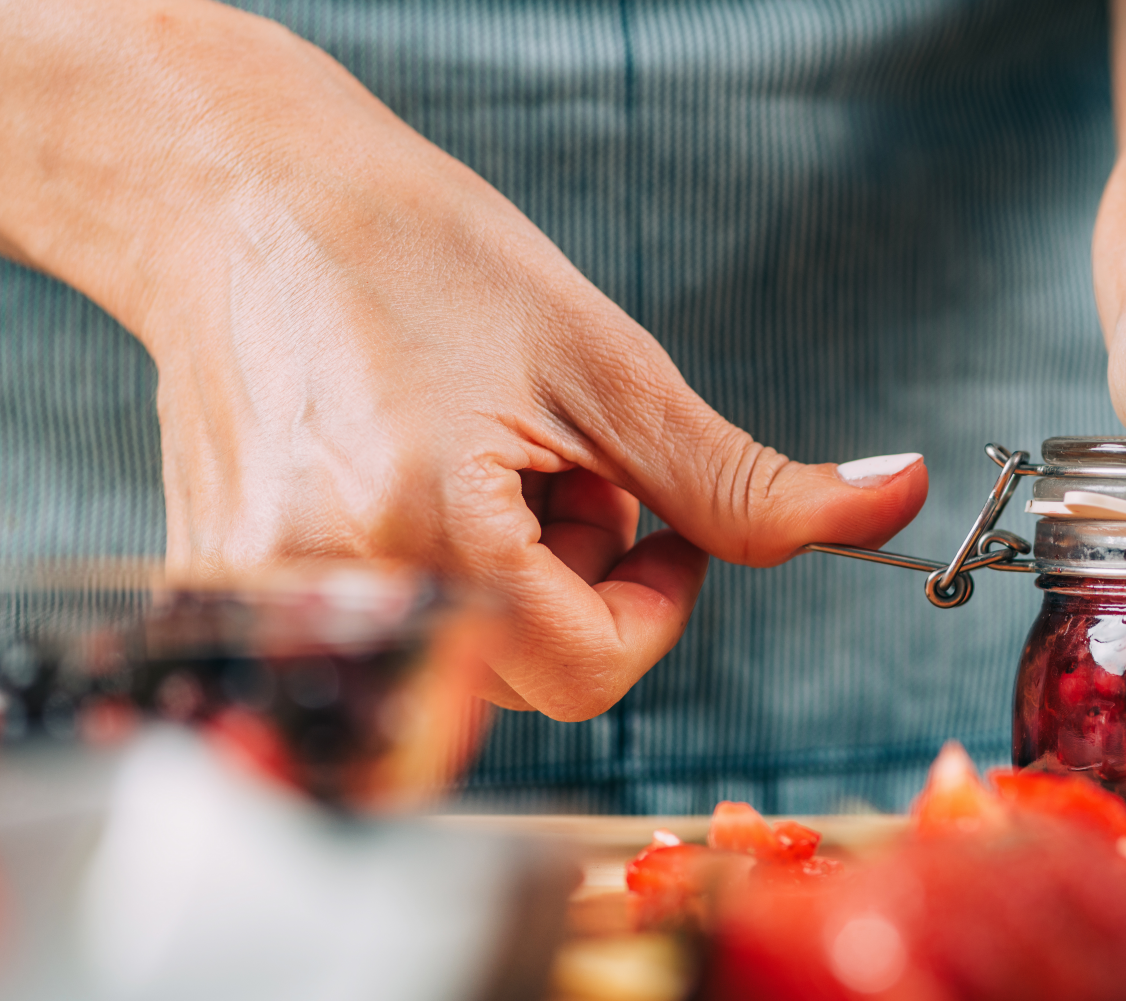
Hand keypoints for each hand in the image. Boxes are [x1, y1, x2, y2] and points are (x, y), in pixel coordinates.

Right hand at [0, 1, 925, 718]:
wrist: (232, 197)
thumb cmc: (412, 252)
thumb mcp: (605, 366)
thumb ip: (743, 480)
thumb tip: (891, 503)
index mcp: (428, 537)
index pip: (593, 671)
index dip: (656, 600)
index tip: (654, 519)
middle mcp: (334, 593)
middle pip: (530, 676)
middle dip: (581, 581)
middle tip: (556, 463)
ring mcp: (268, 604)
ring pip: (463, 667)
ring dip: (511, 582)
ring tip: (477, 460)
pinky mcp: (230, 594)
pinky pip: (388, 638)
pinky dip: (435, 579)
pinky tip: (409, 481)